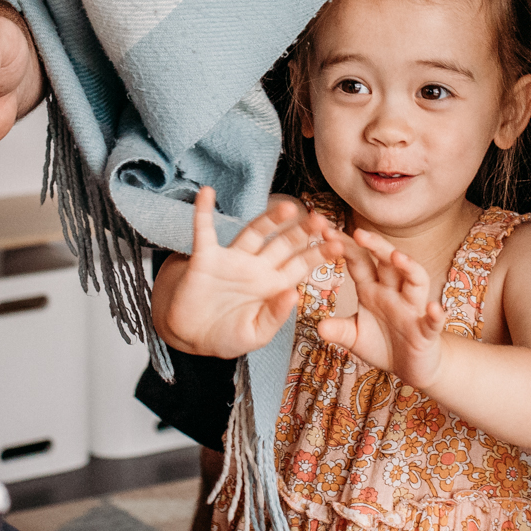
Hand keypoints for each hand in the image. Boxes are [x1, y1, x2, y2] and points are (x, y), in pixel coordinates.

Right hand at [152, 188, 331, 359]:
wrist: (191, 336)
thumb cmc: (226, 336)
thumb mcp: (255, 335)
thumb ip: (274, 317)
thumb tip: (293, 295)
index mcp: (272, 285)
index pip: (300, 265)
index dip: (319, 254)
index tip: (339, 245)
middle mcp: (255, 267)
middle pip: (283, 243)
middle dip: (302, 232)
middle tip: (321, 219)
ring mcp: (231, 259)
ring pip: (254, 232)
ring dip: (269, 219)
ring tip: (288, 207)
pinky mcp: (205, 257)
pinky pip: (204, 231)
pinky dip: (203, 212)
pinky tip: (207, 193)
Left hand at [315, 226, 447, 390]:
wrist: (410, 367)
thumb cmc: (382, 344)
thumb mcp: (354, 337)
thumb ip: (339, 330)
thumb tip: (319, 326)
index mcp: (372, 290)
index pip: (359, 261)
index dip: (344, 247)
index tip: (325, 231)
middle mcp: (394, 294)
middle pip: (388, 262)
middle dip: (376, 246)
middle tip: (359, 233)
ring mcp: (412, 310)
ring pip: (416, 281)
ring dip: (409, 267)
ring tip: (397, 257)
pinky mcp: (427, 332)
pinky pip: (433, 321)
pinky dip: (435, 314)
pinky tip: (432, 308)